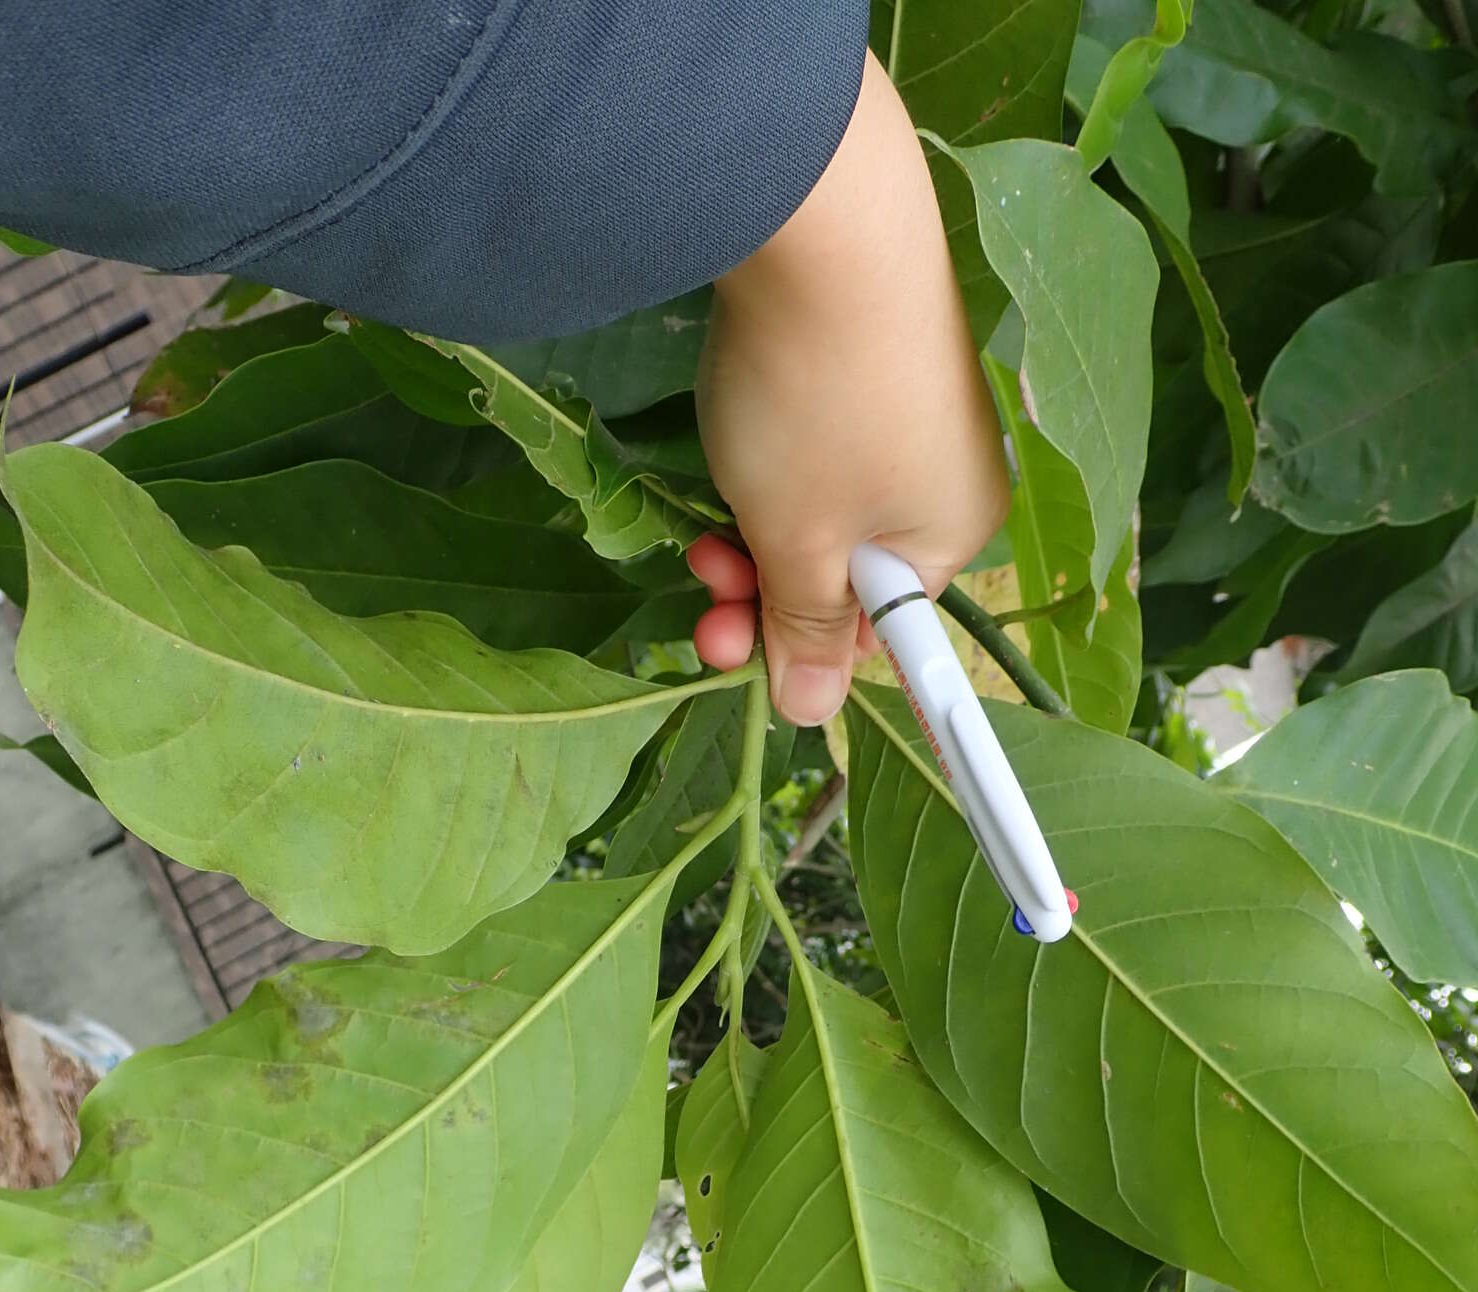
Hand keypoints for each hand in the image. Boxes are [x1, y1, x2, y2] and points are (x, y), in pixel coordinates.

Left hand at [691, 51, 1008, 726]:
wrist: (822, 217)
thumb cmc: (816, 407)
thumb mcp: (797, 541)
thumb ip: (804, 630)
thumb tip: (812, 715)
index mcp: (953, 536)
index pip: (877, 631)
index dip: (799, 650)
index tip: (731, 654)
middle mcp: (950, 476)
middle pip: (844, 569)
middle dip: (761, 590)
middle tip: (698, 597)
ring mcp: (915, 408)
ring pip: (821, 506)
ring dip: (752, 532)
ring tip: (701, 528)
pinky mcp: (874, 351)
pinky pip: (820, 441)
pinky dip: (769, 461)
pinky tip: (736, 439)